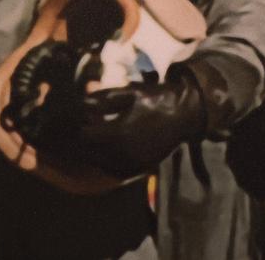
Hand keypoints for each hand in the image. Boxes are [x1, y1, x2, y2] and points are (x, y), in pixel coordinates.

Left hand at [77, 75, 204, 177]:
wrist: (185, 115)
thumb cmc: (157, 100)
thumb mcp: (130, 93)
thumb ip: (104, 99)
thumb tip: (82, 103)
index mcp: (119, 133)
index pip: (85, 136)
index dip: (80, 127)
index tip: (79, 120)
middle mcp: (123, 153)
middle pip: (89, 153)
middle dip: (83, 142)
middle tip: (84, 130)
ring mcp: (132, 163)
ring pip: (100, 164)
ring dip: (93, 154)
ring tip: (94, 140)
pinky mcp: (140, 168)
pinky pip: (115, 171)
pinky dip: (106, 163)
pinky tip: (106, 152)